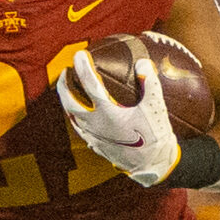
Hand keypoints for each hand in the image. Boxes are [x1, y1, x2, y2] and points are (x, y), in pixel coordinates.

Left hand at [57, 40, 179, 186]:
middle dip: (64, 86)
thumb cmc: (155, 135)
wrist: (153, 164)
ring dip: (68, 102)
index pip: (90, 85)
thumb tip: (142, 62)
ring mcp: (93, 137)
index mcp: (107, 113)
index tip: (79, 54)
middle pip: (69, 103)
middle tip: (65, 73)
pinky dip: (76, 117)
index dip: (83, 67)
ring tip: (70, 91)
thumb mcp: (155, 106)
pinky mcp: (96, 146)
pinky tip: (81, 114)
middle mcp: (94, 125)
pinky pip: (80, 129)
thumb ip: (149, 82)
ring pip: (72, 117)